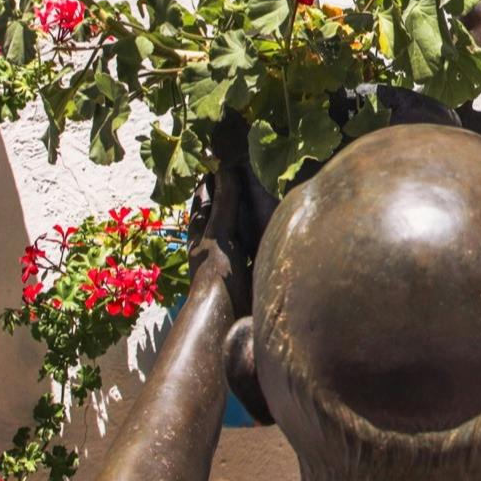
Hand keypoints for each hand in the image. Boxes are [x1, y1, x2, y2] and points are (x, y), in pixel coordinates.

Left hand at [189, 161, 255, 312]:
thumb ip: (225, 203)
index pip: (205, 198)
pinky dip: (263, 237)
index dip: (212, 180)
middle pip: (223, 214)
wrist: (228, 320)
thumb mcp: (220, 233)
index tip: (224, 160)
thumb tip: (225, 168)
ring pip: (240, 231)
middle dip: (234, 196)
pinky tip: (278, 229)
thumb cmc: (218, 275)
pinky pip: (256, 248)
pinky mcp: (248, 273)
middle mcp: (215, 244)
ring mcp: (232, 260)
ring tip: (269, 195)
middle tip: (251, 172)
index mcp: (202, 233)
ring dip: (251, 217)